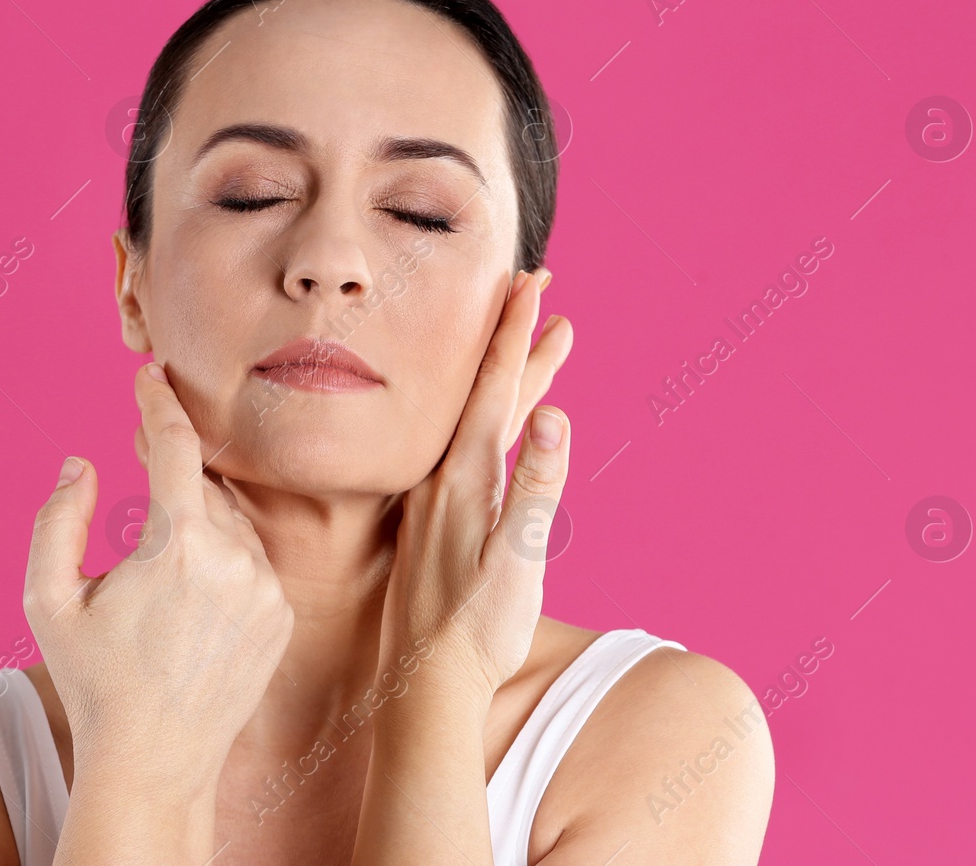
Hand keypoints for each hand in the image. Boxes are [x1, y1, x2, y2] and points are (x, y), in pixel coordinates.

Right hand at [22, 363, 295, 807]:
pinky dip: (223, 562)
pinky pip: (252, 563)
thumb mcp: (48, 600)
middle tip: (137, 470)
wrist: (154, 760)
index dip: (159, 404)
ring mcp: (266, 590)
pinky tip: (190, 601)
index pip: (175, 447)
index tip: (150, 376)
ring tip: (158, 571)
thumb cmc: (94, 679)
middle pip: (201, 487)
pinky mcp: (282, 615)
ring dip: (197, 524)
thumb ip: (57, 520)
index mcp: (175, 548)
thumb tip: (80, 462)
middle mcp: (233, 562)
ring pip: (231, 524)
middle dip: (170, 474)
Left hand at [377, 267, 573, 705]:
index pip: (493, 390)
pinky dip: (482, 422)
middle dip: (511, 337)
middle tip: (534, 285)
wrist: (424, 691)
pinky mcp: (432, 525)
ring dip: (503, 377)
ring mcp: (434, 502)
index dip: (514, 334)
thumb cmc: (475, 634)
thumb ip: (535, 487)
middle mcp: (442, 481)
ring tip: (532, 345)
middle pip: (482, 392)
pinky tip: (487, 426)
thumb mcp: (517, 561)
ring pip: (471, 419)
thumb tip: (552, 414)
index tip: (530, 283)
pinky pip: (459, 451)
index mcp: (464, 481)